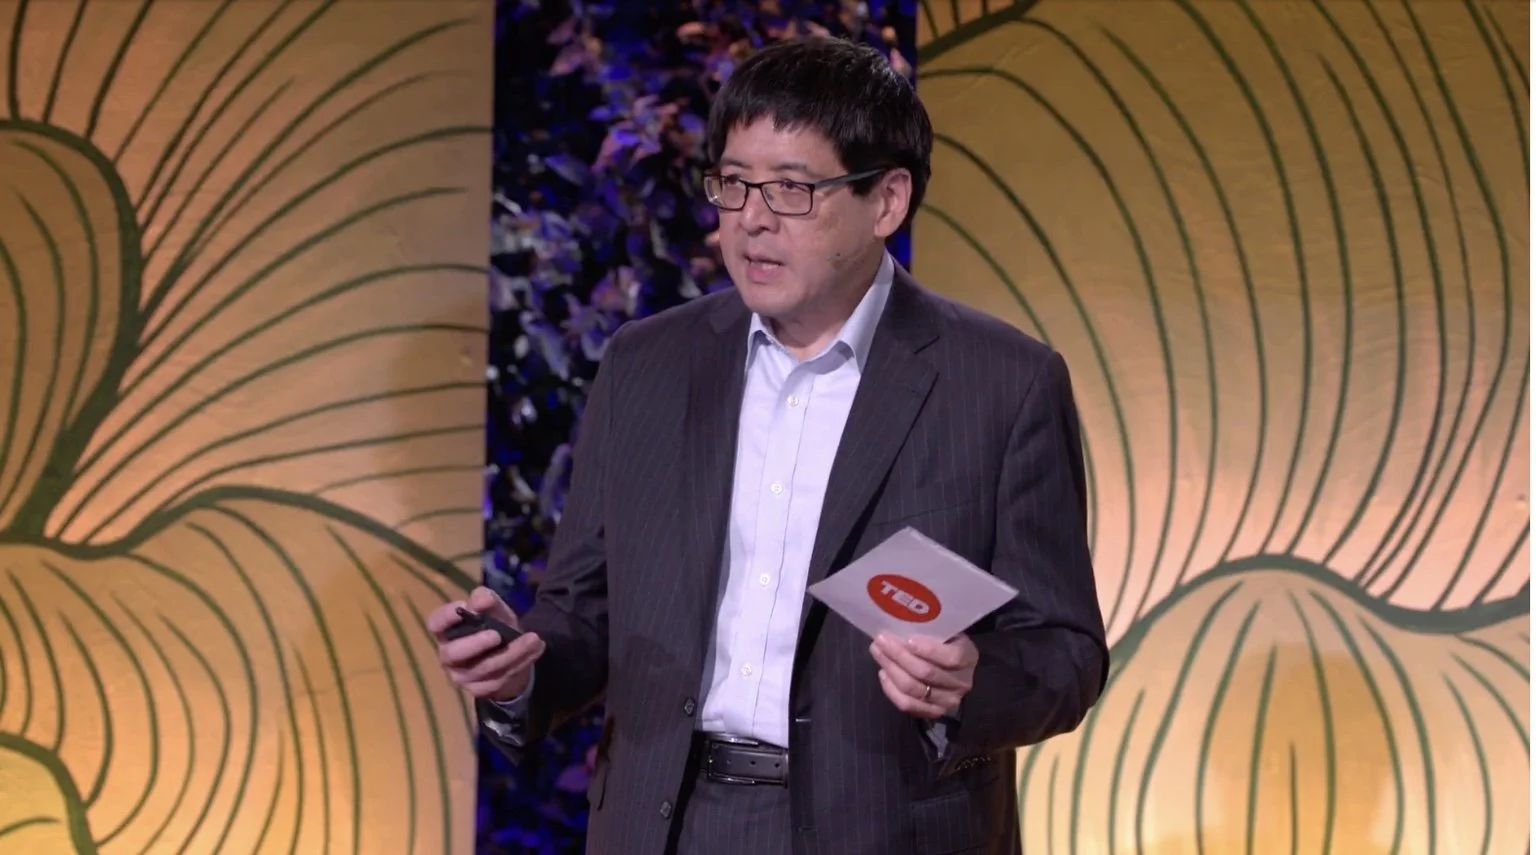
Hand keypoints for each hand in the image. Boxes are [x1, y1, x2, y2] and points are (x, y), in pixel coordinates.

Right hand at [427, 586, 544, 701]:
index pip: (436, 623)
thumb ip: (487, 601)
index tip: (463, 605)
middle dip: (476, 643)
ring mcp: (461, 676)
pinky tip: (535, 650)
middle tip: (497, 634)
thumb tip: (482, 598)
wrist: (509, 657)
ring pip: (484, 668)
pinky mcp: (478, 690)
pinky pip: (498, 679)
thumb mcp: (494, 610)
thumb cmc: (493, 627)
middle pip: (454, 653)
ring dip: (512, 653)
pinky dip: (520, 663)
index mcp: (446, 631)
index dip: (446, 616)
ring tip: (534, 639)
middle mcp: (448, 655)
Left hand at [869, 632, 978, 719]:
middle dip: (899, 655)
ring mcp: (948, 701)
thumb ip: (930, 631)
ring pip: (914, 689)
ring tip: (878, 652)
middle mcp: (962, 683)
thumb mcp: (946, 631)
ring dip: (892, 669)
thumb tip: (900, 625)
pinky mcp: (934, 713)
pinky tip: (883, 673)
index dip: (929, 650)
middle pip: (926, 673)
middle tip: (881, 640)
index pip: (951, 657)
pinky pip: (908, 704)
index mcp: (969, 657)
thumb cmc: (946, 643)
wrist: (954, 668)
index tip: (908, 640)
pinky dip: (891, 690)